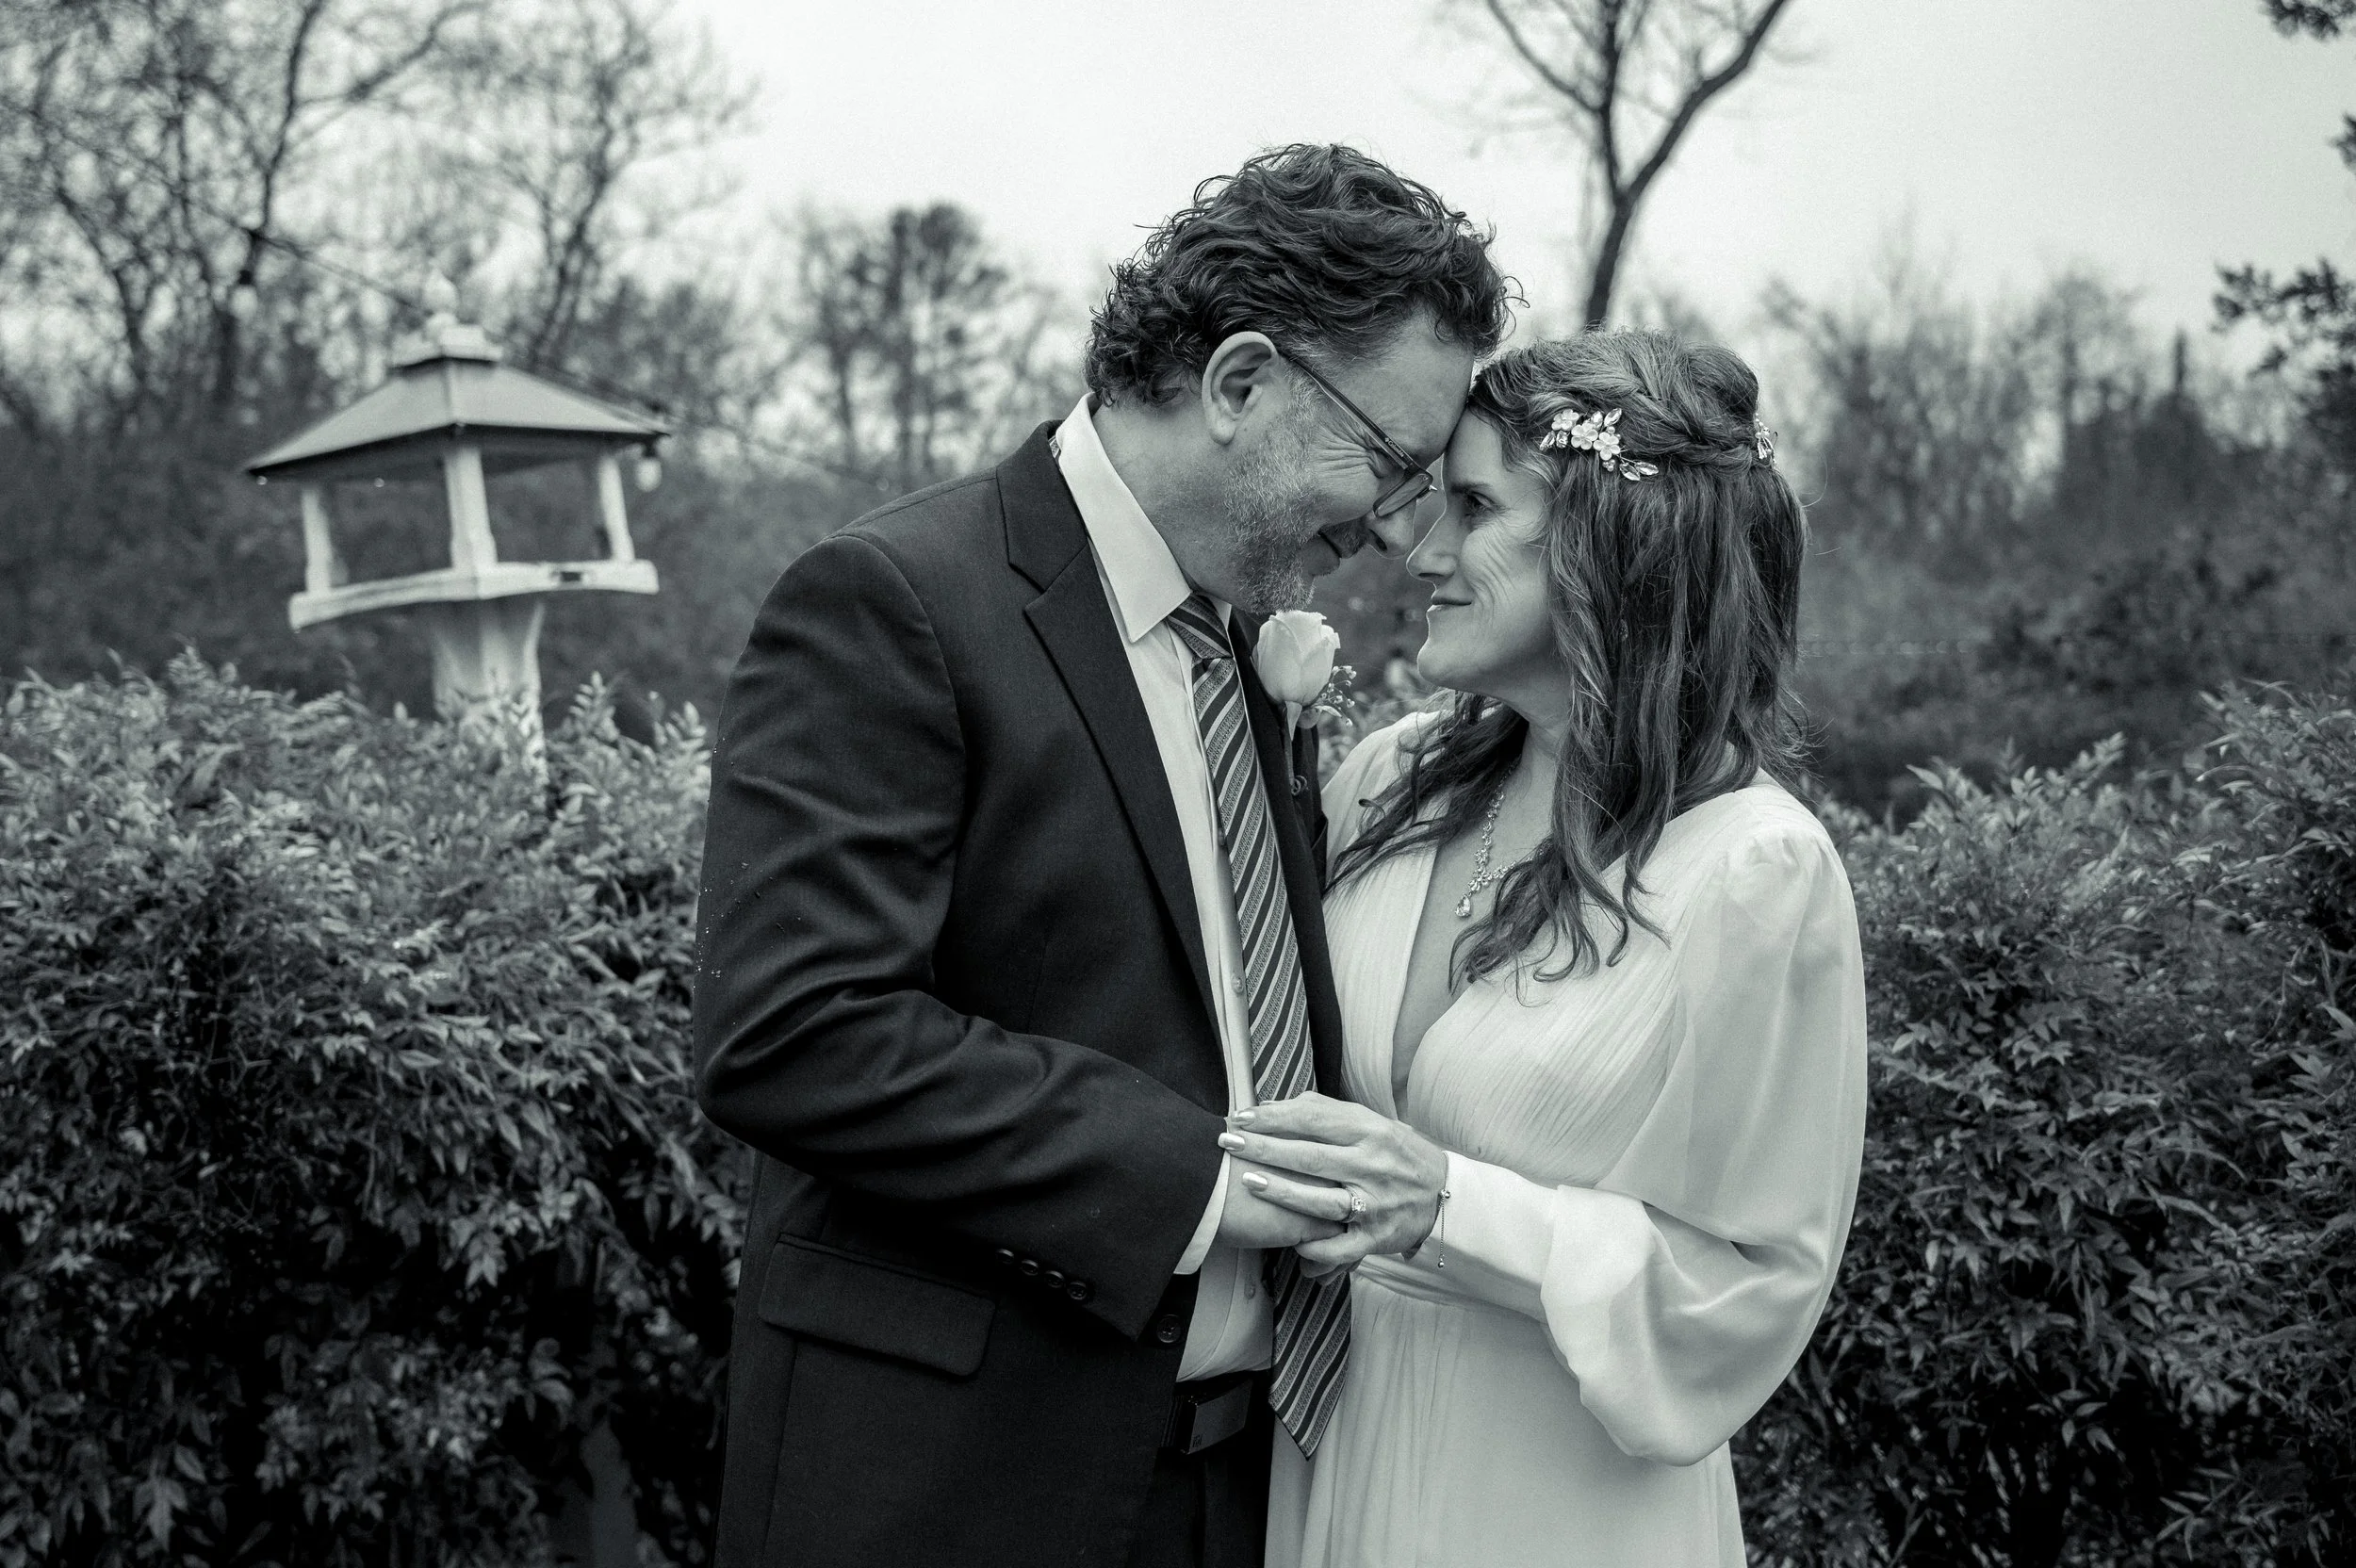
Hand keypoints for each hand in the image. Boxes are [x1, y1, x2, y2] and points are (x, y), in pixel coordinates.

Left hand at [1219, 1093, 1446, 1274]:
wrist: (1444, 1196)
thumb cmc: (1396, 1153)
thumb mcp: (1371, 1123)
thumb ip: (1325, 1113)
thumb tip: (1272, 1106)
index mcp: (1371, 1131)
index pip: (1315, 1120)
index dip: (1275, 1118)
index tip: (1242, 1117)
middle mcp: (1373, 1165)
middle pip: (1312, 1157)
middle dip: (1266, 1149)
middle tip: (1229, 1143)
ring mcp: (1375, 1204)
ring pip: (1322, 1200)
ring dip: (1283, 1192)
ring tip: (1249, 1181)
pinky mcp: (1377, 1237)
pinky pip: (1341, 1246)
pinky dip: (1315, 1246)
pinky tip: (1290, 1240)